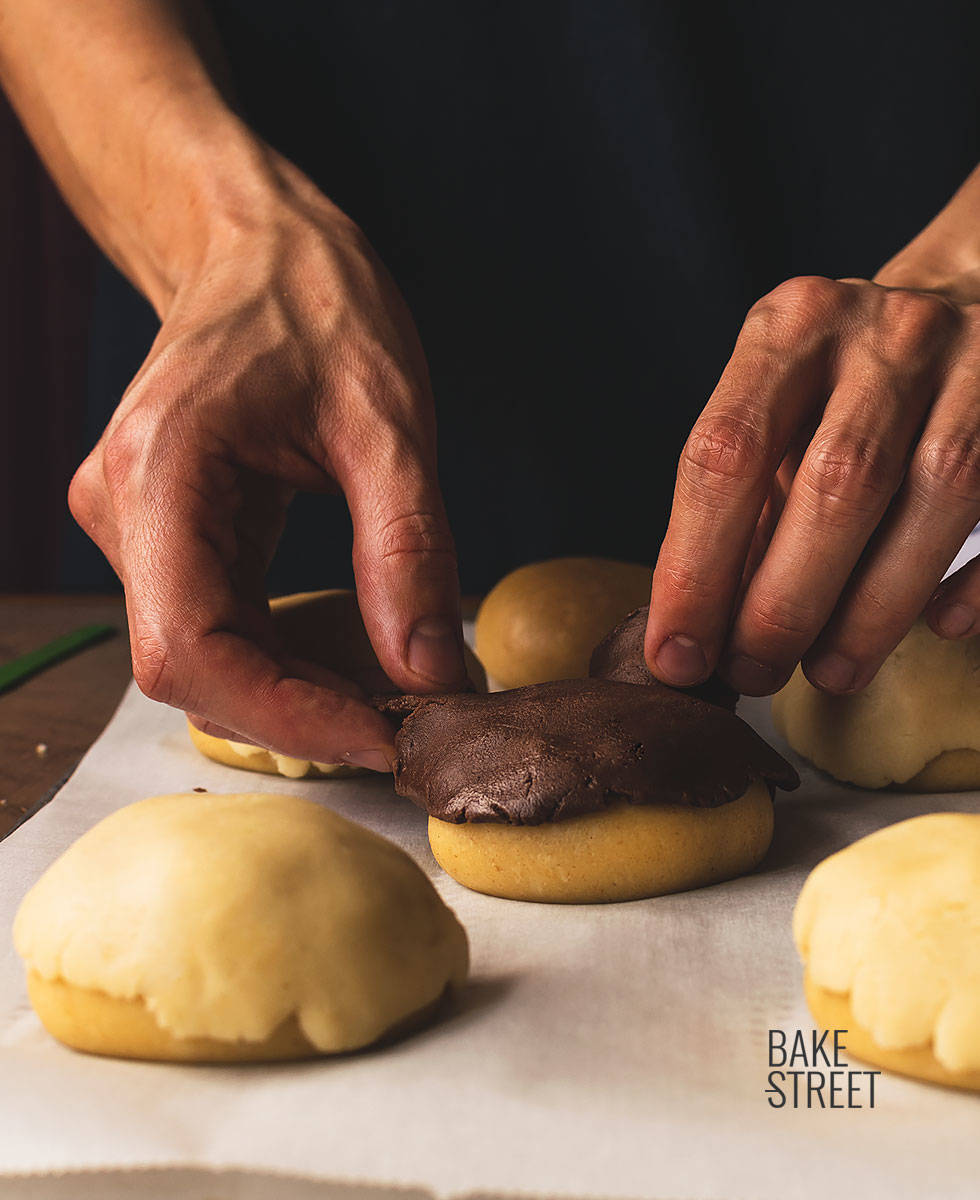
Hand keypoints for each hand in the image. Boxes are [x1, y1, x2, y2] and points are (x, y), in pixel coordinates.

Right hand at [69, 153, 465, 768]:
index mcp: (161, 471)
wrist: (259, 244)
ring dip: (295, 688)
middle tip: (406, 720)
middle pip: (192, 666)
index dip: (285, 714)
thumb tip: (431, 674)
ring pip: (202, 654)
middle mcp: (120, 506)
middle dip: (300, 710)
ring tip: (390, 686)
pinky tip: (350, 651)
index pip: (190, 647)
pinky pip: (213, 622)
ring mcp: (130, 521)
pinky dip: (283, 655)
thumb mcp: (388, 420)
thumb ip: (407, 550)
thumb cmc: (317, 303)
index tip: (384, 737)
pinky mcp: (160, 529)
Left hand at [646, 274, 979, 695]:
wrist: (972, 296)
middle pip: (836, 481)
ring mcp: (979, 358)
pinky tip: (940, 627)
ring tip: (829, 673)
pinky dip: (975, 577)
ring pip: (938, 492)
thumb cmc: (846, 383)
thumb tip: (699, 635)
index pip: (726, 453)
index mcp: (792, 326)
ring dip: (875, 607)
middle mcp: (886, 332)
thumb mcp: (779, 411)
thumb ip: (746, 503)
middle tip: (754, 673)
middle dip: (786, 601)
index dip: (695, 568)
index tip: (678, 656)